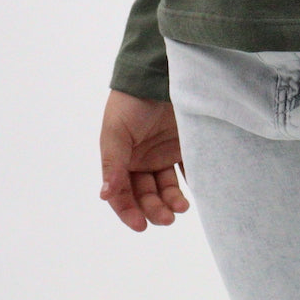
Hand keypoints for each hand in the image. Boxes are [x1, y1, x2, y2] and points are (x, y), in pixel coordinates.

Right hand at [100, 90, 190, 230]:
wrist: (162, 74)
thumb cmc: (132, 102)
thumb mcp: (116, 132)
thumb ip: (112, 164)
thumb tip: (104, 195)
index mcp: (120, 160)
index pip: (121, 194)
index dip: (128, 211)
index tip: (141, 225)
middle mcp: (141, 161)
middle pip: (146, 196)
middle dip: (154, 209)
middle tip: (167, 218)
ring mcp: (163, 156)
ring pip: (167, 189)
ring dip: (172, 202)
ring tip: (182, 207)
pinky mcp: (185, 149)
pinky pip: (189, 173)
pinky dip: (193, 185)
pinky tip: (195, 194)